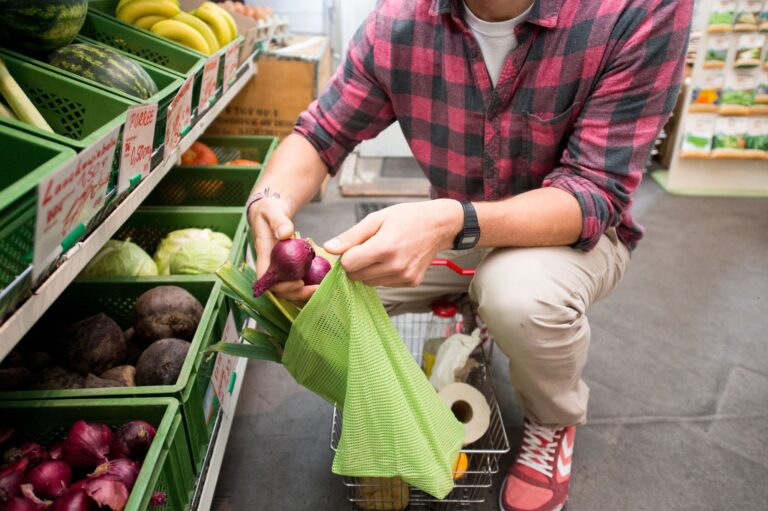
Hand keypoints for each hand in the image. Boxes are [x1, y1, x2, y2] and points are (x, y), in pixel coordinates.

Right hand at [248, 196, 317, 300]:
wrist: (270, 211)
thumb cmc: (269, 211)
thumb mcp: (272, 211)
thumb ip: (278, 221)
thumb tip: (285, 233)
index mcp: (264, 256)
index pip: (267, 280)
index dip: (282, 287)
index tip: (299, 282)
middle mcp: (270, 266)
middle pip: (280, 290)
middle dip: (297, 294)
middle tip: (317, 289)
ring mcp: (280, 269)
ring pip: (289, 289)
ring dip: (304, 294)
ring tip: (321, 290)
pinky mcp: (289, 268)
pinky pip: (297, 281)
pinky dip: (308, 286)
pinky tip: (322, 282)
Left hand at [324, 199, 462, 286]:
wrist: (438, 225)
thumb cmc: (406, 218)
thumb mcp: (376, 219)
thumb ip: (351, 236)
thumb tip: (328, 248)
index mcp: (384, 248)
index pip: (348, 264)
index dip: (348, 254)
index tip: (357, 244)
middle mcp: (395, 267)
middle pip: (356, 276)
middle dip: (357, 263)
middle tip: (370, 247)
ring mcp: (404, 277)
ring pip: (369, 282)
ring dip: (369, 270)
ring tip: (383, 252)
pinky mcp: (411, 283)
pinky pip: (384, 284)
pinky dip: (383, 274)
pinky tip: (395, 259)